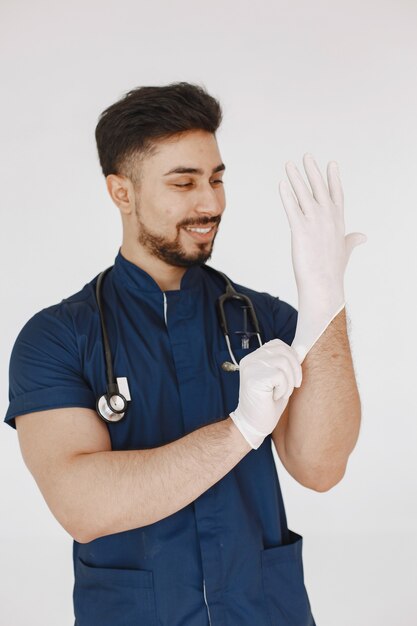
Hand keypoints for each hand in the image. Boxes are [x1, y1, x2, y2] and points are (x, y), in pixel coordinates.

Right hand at [229, 339, 301, 449]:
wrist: (253, 424)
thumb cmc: (267, 403)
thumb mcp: (282, 379)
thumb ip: (289, 363)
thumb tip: (302, 347)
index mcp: (254, 357)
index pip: (278, 344)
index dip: (291, 357)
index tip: (293, 376)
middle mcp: (250, 359)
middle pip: (283, 352)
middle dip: (294, 370)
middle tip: (291, 387)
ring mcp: (250, 368)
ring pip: (283, 363)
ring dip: (288, 381)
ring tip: (281, 393)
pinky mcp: (253, 378)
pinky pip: (280, 375)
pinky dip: (283, 388)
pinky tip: (274, 397)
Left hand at [279, 153, 366, 295]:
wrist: (323, 284)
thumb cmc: (332, 271)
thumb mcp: (345, 251)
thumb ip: (352, 240)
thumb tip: (363, 236)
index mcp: (338, 221)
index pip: (336, 194)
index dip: (333, 178)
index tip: (331, 163)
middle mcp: (328, 218)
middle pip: (319, 188)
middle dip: (313, 171)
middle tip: (306, 156)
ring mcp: (315, 222)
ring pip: (304, 194)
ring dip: (296, 177)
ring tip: (289, 164)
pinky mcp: (301, 230)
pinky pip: (292, 208)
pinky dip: (286, 195)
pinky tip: (282, 184)